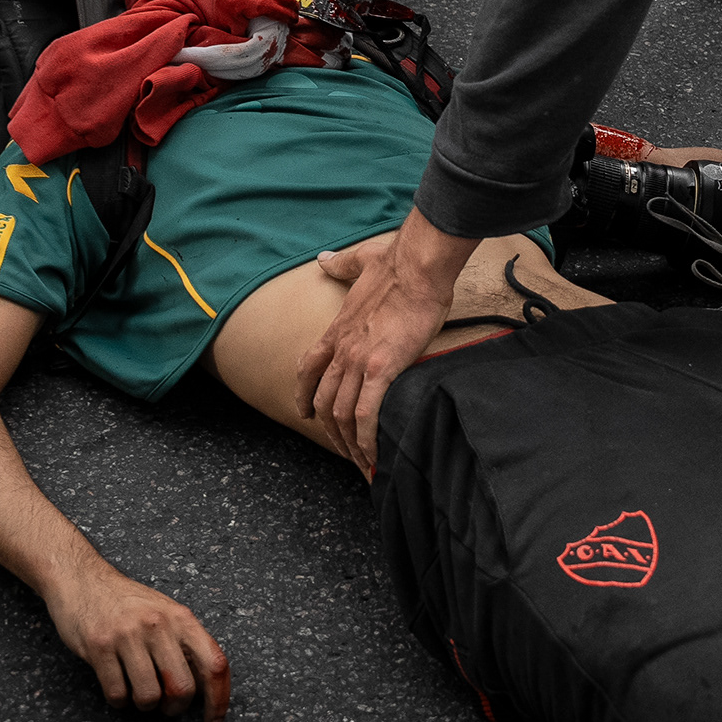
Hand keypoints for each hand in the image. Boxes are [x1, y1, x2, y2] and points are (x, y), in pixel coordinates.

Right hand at [45, 561, 230, 721]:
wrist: (83, 579)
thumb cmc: (128, 602)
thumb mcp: (167, 612)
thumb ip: (186, 643)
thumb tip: (206, 686)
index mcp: (182, 618)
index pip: (214, 664)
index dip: (218, 699)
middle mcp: (159, 625)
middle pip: (183, 688)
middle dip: (174, 708)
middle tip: (165, 706)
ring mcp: (128, 635)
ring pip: (149, 697)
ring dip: (144, 705)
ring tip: (137, 690)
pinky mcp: (99, 646)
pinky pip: (117, 694)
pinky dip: (119, 700)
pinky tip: (117, 684)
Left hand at [295, 210, 477, 472]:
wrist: (417, 267)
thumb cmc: (397, 264)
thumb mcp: (360, 263)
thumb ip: (341, 264)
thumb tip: (324, 259)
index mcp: (337, 329)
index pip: (308, 368)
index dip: (303, 394)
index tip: (305, 413)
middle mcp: (342, 349)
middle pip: (323, 400)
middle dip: (330, 431)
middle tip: (342, 449)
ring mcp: (358, 360)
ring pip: (341, 413)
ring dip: (349, 442)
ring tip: (360, 461)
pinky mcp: (382, 368)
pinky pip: (366, 414)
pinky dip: (366, 439)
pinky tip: (373, 456)